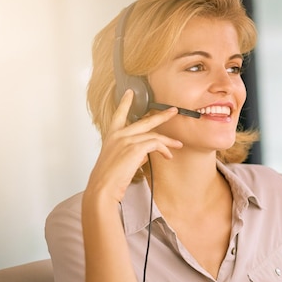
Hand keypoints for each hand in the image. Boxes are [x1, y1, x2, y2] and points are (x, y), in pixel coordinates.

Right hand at [85, 89, 182, 203]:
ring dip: (168, 141)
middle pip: (144, 121)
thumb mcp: (117, 161)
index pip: (118, 115)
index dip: (125, 103)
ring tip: (178, 144)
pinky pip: (156, 144)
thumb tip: (145, 154)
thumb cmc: (108, 179)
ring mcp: (126, 140)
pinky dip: (164, 150)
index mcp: (111, 136)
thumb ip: (131, 153)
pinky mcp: (135, 148)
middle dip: (162, 115)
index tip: (129, 93)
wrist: (103, 188)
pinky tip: (168, 156)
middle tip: (173, 111)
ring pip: (154, 135)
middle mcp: (118, 135)